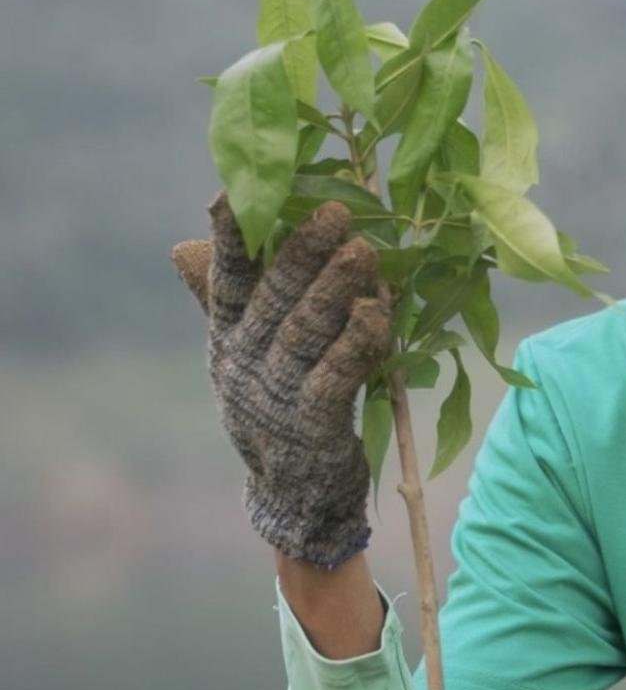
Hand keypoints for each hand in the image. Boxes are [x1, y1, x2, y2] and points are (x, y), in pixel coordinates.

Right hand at [171, 189, 394, 568]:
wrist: (295, 496)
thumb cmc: (279, 407)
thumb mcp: (247, 354)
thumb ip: (227, 300)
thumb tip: (184, 245)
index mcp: (229, 338)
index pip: (226, 280)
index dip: (229, 238)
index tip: (230, 192)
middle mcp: (245, 364)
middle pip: (272, 299)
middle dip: (302, 253)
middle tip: (335, 211)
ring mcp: (276, 397)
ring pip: (305, 333)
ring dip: (335, 290)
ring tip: (363, 251)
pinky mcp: (312, 426)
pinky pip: (336, 376)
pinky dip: (358, 342)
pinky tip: (377, 311)